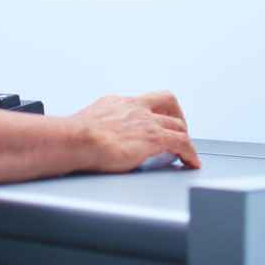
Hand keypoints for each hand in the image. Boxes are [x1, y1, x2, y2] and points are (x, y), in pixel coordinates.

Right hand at [73, 90, 200, 171]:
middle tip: (177, 132)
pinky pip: (183, 143)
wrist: (75, 140)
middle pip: (166, 102)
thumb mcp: (85, 126)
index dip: (153, 112)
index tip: (154, 122)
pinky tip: (192, 162)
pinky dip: (190, 153)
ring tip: (186, 151)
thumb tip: (88, 142)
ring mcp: (145, 120)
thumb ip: (94, 130)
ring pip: (177, 124)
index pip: (142, 102)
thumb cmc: (73, 138)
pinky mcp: (154, 137)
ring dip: (184, 138)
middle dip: (176, 117)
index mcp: (115, 103)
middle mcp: (133, 106)